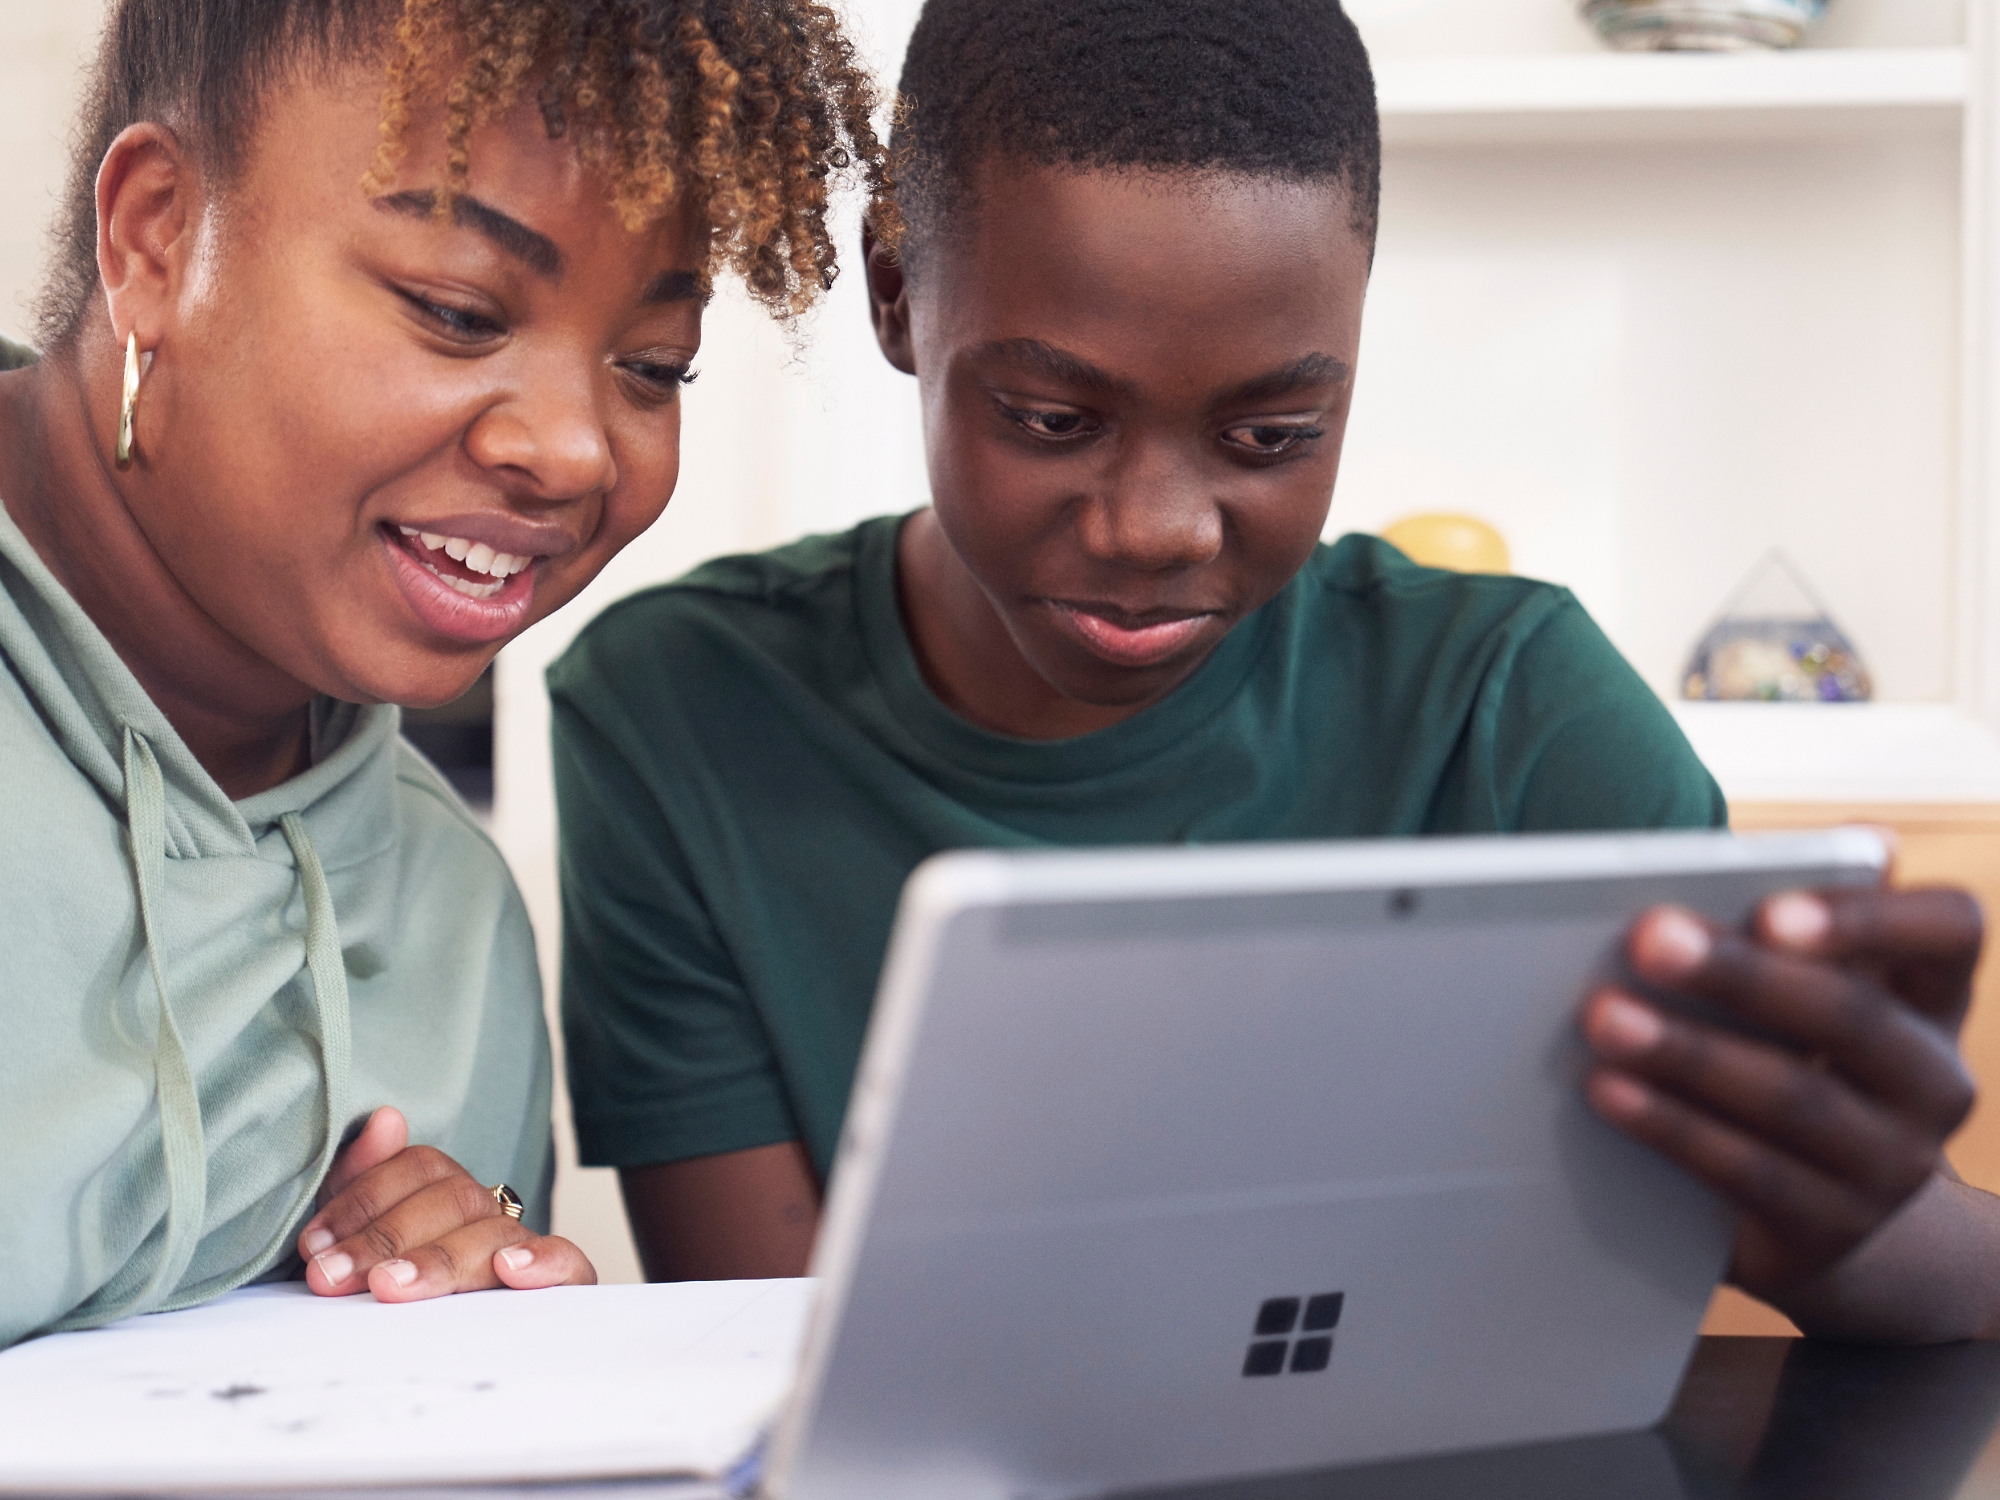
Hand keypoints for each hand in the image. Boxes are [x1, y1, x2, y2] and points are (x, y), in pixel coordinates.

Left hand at [298, 1106, 595, 1300]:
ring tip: (389, 1287)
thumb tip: (386, 1118)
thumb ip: (359, 1182)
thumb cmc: (377, 1300)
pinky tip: (508, 1271)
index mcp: (444, 1197)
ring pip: (495, 1234)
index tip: (314, 1246)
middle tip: (331, 1276)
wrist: (421, 1377)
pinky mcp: (561, 1288)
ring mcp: (523, 1251)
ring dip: (438, 1260)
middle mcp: (487, 1215)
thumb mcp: (353, 1245)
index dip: (365, 1199)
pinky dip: (544, 1262)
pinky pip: (570, 1264)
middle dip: (384, 1237)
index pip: (422, 1168)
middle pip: (453, 1200)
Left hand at [1581, 886, 1981, 1299]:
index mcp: (1932, 994)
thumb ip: (1790, 924)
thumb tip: (1795, 855)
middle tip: (1649, 939)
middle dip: (1742, 976)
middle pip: (1851, 1016)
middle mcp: (1934, 1080)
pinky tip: (1608, 1089)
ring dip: (1688, 1053)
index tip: (1770, 911)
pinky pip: (1749, 1172)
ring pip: (1793, 1099)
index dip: (1871, 916)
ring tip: (1604, 1017)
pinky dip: (1672, 1126)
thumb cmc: (1794, 1057)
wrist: (1821, 1214)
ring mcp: (1895, 1164)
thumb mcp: (1812, 990)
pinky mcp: (1833, 1229)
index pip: (1950, 929)